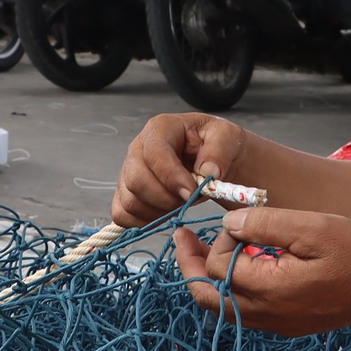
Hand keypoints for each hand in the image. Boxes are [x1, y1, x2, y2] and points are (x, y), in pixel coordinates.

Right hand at [112, 113, 252, 225]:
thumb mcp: (228, 138)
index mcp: (161, 129)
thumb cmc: (217, 145)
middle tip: (189, 200)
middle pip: (136, 180)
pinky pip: (123, 214)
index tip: (192, 192)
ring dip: (158, 211)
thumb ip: (219, 151)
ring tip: (181, 204)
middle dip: (165, 198)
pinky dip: (143, 222)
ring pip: (129, 201)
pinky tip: (165, 215)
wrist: (214, 160)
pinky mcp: (127, 193)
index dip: (171, 177)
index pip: (154, 154)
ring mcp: (129, 171)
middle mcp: (138, 148)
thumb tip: (207, 173)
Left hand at [173, 206, 350, 337]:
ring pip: (220, 308)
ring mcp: (273, 323)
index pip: (218, 267)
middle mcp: (264, 314)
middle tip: (182, 238)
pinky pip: (240, 312)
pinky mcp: (282, 324)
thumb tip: (230, 223)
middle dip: (190, 265)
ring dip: (206, 278)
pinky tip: (236, 266)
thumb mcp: (312, 228)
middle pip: (206, 296)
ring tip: (201, 250)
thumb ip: (266, 224)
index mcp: (268, 289)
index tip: (242, 220)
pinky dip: (227, 289)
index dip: (221, 239)